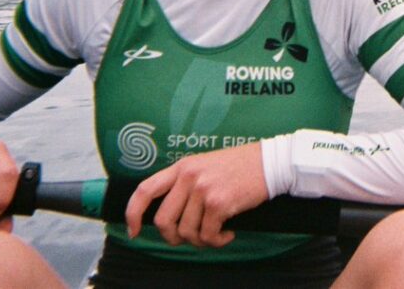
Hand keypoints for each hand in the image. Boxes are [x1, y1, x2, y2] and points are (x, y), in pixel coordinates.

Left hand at [124, 142, 268, 247]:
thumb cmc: (240, 167)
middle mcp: (188, 177)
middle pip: (163, 221)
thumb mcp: (205, 166)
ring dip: (201, 241)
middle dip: (174, 238)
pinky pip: (208, 235)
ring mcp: (202, 189)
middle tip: (190, 239)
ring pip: (186, 232)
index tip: (133, 231)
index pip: (145, 190)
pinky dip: (217, 241)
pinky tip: (228, 234)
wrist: (270, 163)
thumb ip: (185, 184)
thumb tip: (169, 217)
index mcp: (182, 167)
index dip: (133, 213)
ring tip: (216, 234)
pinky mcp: (219, 203)